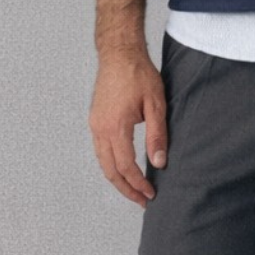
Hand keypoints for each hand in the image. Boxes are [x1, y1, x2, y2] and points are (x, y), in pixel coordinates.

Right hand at [89, 46, 167, 205]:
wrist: (119, 53)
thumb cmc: (138, 74)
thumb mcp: (156, 104)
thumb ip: (157, 135)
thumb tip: (159, 163)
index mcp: (115, 127)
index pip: (126, 166)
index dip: (138, 184)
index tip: (150, 194)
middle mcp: (100, 128)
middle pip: (110, 170)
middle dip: (126, 188)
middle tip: (142, 201)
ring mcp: (95, 124)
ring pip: (102, 162)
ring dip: (117, 179)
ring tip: (133, 189)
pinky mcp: (95, 120)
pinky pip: (100, 151)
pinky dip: (111, 165)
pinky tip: (123, 168)